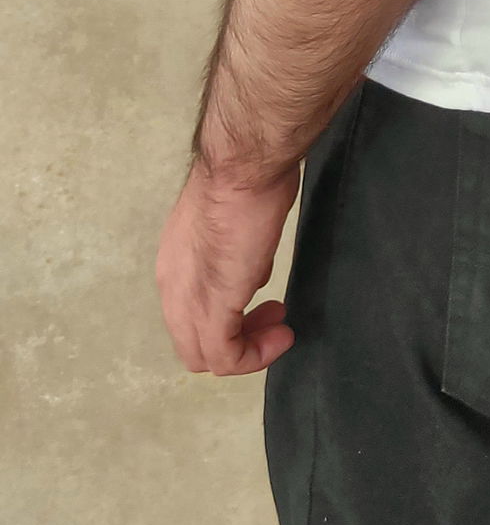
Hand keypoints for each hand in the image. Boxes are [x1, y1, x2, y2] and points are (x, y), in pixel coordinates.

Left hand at [156, 158, 300, 375]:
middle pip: (193, 345)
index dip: (228, 320)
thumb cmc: (245, 182)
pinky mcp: (211, 308)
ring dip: (248, 350)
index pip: (189, 317)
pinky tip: (282, 336)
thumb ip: (237, 255)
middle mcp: (171, 287)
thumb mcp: (236, 227)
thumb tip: (252, 273)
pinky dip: (254, 357)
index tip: (266, 305)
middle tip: (274, 320)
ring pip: (205, 356)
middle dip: (238, 340)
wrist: (243, 167)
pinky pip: (225, 357)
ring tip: (280, 329)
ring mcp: (187, 299)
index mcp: (174, 265)